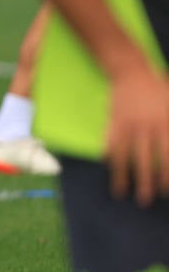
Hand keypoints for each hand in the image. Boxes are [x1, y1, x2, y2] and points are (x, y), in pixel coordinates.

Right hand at [105, 65, 168, 206]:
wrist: (132, 70)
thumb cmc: (160, 89)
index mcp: (166, 124)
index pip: (168, 156)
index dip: (166, 175)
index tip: (166, 191)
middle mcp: (147, 127)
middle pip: (147, 160)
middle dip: (147, 182)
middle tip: (146, 201)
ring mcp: (127, 125)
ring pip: (125, 155)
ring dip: (123, 176)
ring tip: (121, 192)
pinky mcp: (112, 122)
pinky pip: (110, 143)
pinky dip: (109, 157)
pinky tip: (109, 169)